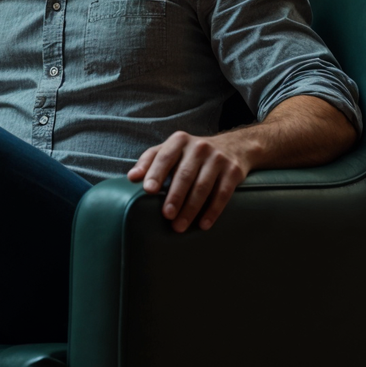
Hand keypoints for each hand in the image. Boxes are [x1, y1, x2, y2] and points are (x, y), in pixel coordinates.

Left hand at [127, 131, 253, 231]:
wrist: (234, 146)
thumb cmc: (191, 153)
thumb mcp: (171, 150)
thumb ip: (150, 161)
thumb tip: (132, 178)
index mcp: (179, 140)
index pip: (164, 157)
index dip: (155, 173)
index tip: (147, 190)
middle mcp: (199, 147)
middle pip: (184, 175)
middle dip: (175, 196)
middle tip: (166, 215)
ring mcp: (218, 159)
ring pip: (202, 187)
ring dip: (191, 209)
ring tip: (179, 226)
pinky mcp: (233, 172)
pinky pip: (222, 194)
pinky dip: (212, 211)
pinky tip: (203, 224)